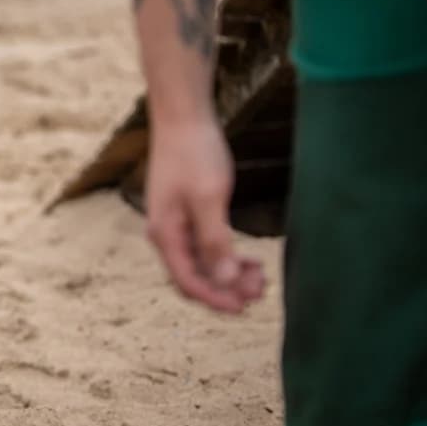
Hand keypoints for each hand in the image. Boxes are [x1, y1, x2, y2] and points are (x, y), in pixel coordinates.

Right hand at [144, 116, 264, 312]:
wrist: (182, 117)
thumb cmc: (194, 153)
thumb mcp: (209, 198)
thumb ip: (214, 241)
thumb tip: (222, 280)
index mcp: (165, 234)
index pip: (187, 281)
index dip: (215, 299)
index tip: (243, 308)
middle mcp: (165, 234)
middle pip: (193, 276)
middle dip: (225, 289)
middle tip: (261, 291)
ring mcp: (174, 224)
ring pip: (200, 263)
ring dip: (228, 274)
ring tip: (260, 277)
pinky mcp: (185, 213)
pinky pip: (203, 246)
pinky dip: (225, 257)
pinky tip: (248, 259)